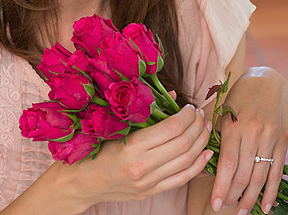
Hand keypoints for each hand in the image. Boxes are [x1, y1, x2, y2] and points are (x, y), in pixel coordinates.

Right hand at [58, 104, 212, 207]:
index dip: (186, 116)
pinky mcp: (151, 192)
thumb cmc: (94, 148)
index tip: (190, 108)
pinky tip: (206, 152)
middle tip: (200, 115)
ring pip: (187, 161)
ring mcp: (148, 182)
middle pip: (183, 144)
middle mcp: (142, 167)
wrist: (80, 182)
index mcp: (132, 147)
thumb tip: (172, 95)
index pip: (172, 128)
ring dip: (201, 142)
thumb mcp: (115, 125)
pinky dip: (198, 165)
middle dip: (197, 126)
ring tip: (205, 128)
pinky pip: (182, 179)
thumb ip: (145, 111)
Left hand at [211, 67, 287, 213]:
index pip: (227, 164)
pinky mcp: (283, 141)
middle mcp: (253, 133)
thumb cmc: (240, 96)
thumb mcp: (224, 112)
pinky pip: (278, 171)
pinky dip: (272, 191)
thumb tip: (206, 166)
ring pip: (260, 176)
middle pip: (243, 174)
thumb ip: (217, 138)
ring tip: (243, 212)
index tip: (215, 204)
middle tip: (226, 207)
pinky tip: (266, 205)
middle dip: (233, 196)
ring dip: (251, 198)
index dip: (221, 187)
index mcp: (234, 126)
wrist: (269, 80)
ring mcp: (270, 138)